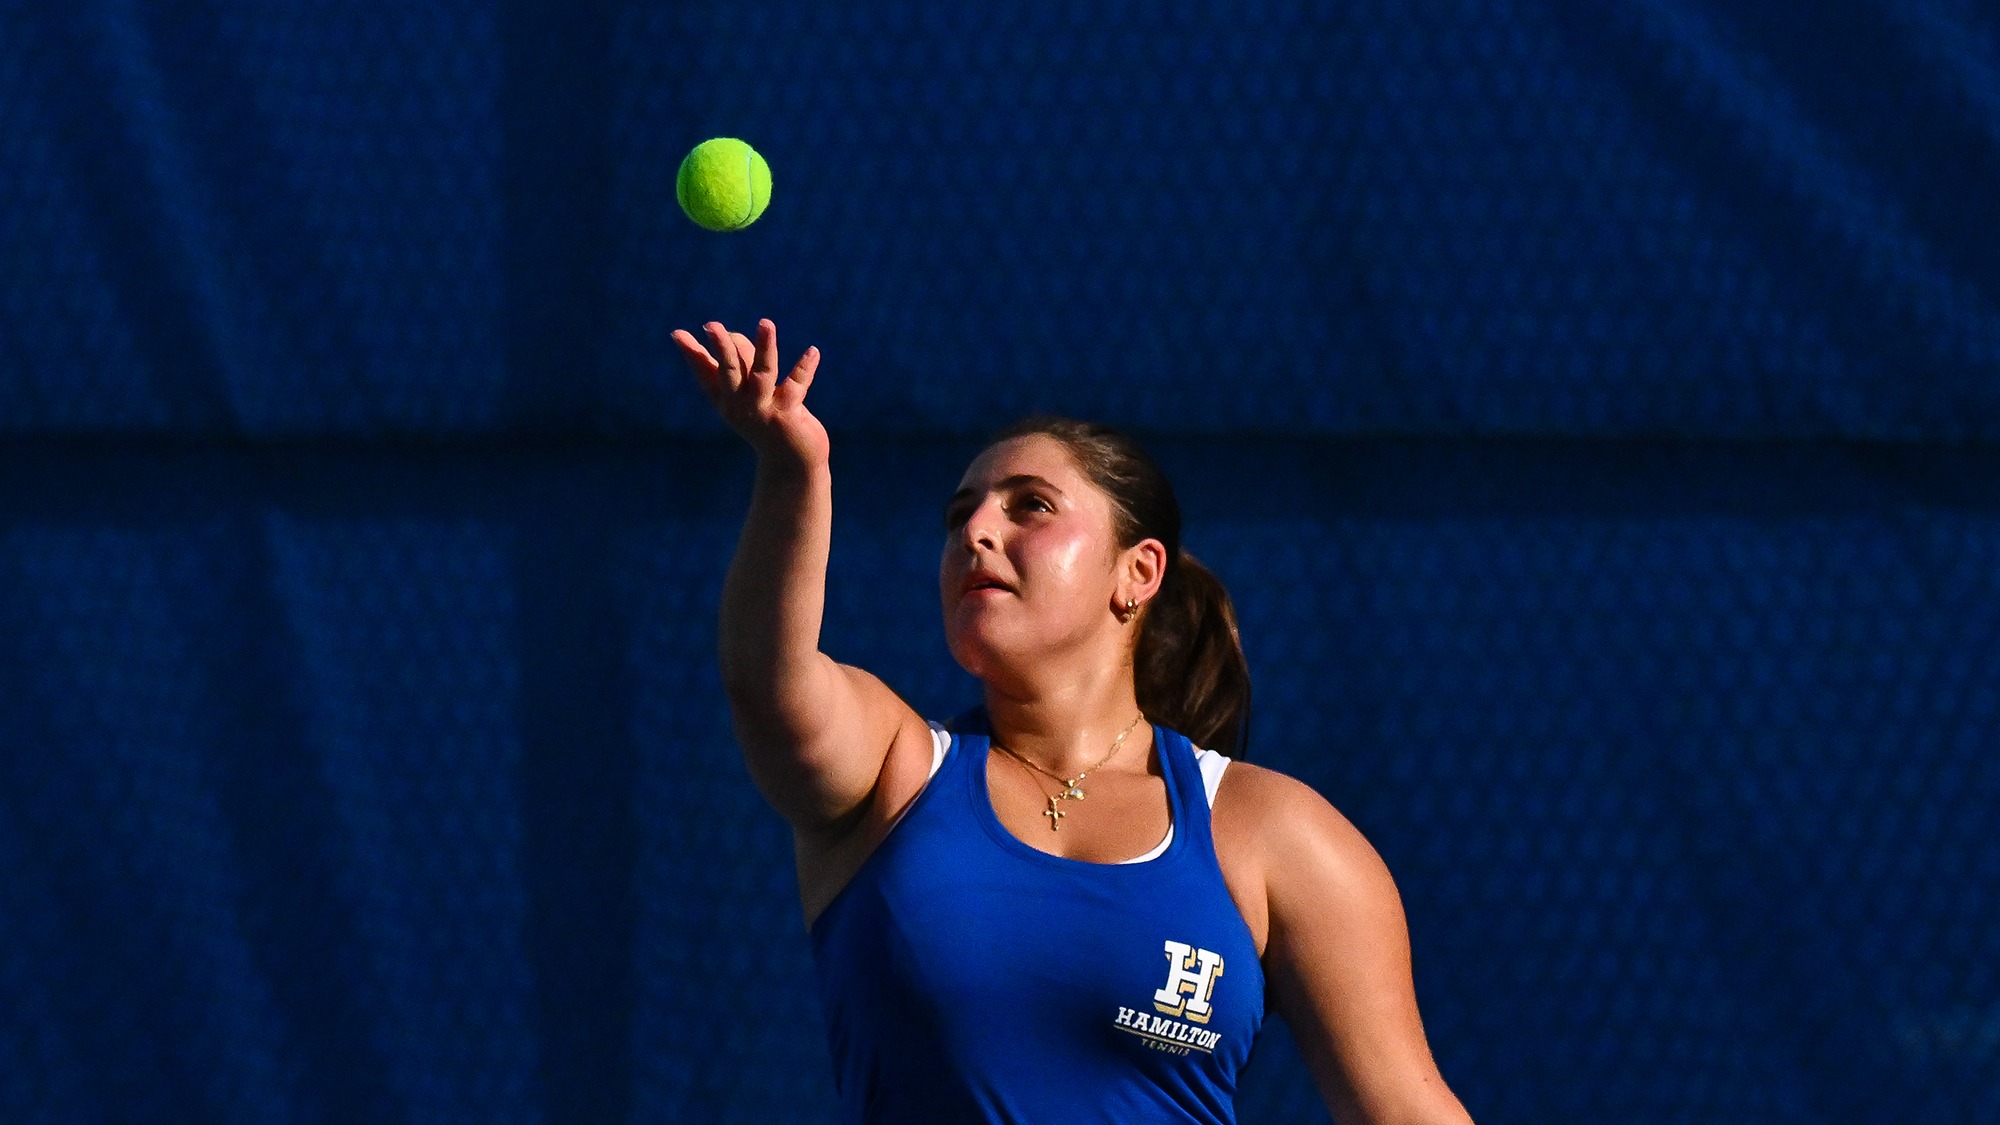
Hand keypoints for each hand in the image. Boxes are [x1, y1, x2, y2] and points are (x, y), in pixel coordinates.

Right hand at [672, 319, 827, 470]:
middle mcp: (740, 406)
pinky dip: (804, 367)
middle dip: (722, 348)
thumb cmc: (768, 424)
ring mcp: (763, 411)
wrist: (791, 465)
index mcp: (726, 401)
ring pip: (763, 373)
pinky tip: (813, 351)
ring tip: (765, 323)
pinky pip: (796, 385)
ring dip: (765, 347)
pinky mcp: (787, 416)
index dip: (692, 354)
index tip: (677, 333)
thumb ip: (741, 365)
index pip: (705, 373)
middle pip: (728, 371)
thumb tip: (730, 335)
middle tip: (711, 325)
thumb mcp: (748, 396)